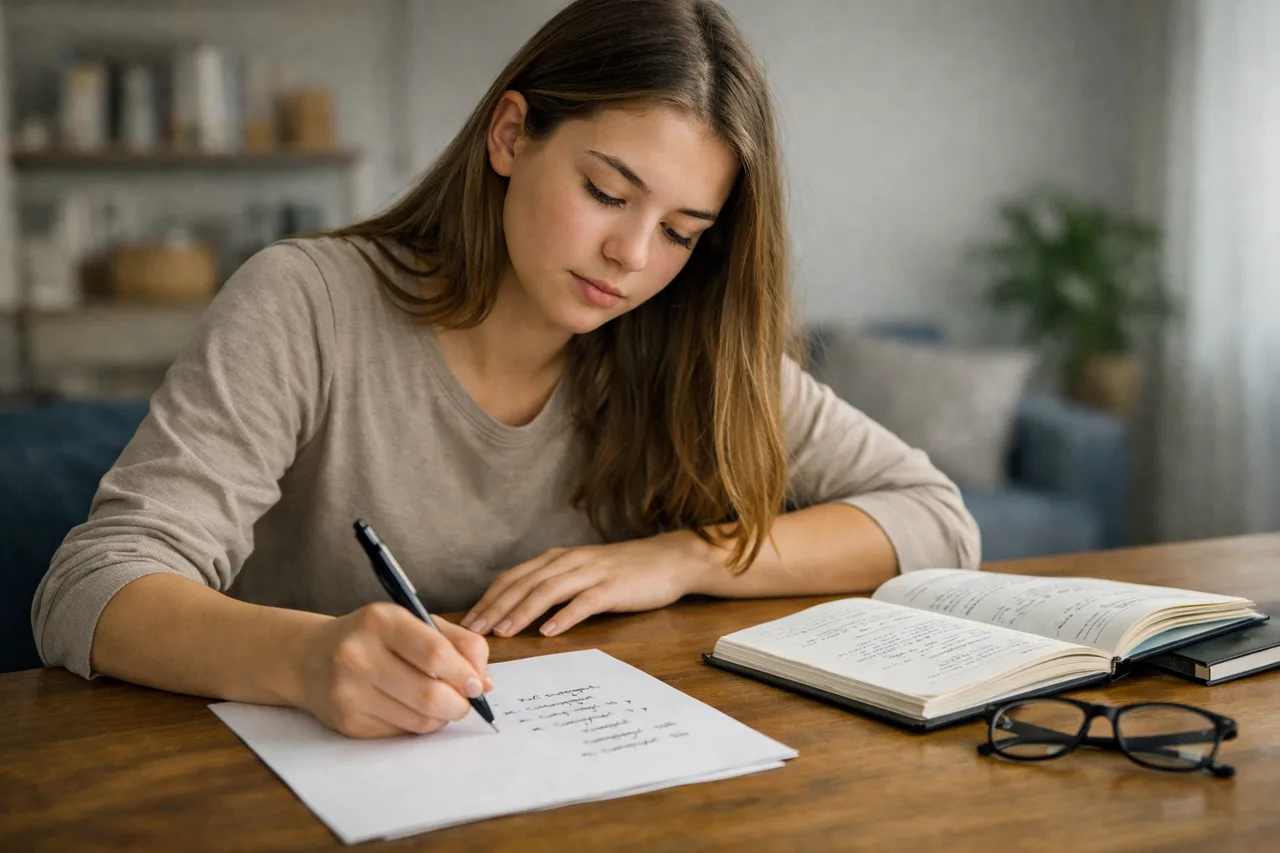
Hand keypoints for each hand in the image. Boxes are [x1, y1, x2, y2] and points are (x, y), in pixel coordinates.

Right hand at [296, 603, 492, 738]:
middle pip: (429, 694)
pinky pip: (401, 732)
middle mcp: (358, 655)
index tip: (478, 683)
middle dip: (459, 703)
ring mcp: (349, 692)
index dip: (464, 673)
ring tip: (440, 703)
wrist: (310, 658)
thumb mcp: (413, 622)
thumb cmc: (374, 637)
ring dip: (442, 716)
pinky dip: (418, 724)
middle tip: (466, 701)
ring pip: (419, 719)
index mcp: (380, 620)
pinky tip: (410, 708)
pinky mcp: (347, 722)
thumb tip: (486, 681)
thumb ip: (458, 642)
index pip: (434, 652)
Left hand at [460, 532, 715, 637]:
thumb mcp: (582, 572)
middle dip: (495, 607)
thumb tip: (519, 611)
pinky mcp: (613, 587)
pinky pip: (584, 601)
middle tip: (473, 631)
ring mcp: (591, 573)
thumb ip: (553, 586)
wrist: (669, 560)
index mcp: (558, 559)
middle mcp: (569, 561)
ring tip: (503, 631)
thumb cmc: (624, 571)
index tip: (466, 621)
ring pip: (548, 590)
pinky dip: (565, 616)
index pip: (514, 577)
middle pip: (524, 583)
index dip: (488, 598)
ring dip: (522, 611)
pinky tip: (549, 631)